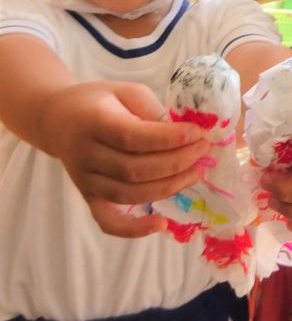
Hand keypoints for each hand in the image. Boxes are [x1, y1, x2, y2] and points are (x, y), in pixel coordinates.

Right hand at [39, 81, 208, 236]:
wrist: (58, 119)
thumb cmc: (100, 101)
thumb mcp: (127, 92)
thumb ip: (152, 110)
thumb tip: (185, 133)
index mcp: (94, 122)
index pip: (132, 137)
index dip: (169, 138)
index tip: (197, 133)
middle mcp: (86, 155)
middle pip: (134, 169)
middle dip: (177, 162)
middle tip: (203, 149)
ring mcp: (85, 180)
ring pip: (129, 194)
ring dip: (169, 187)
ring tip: (196, 171)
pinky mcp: (88, 196)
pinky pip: (108, 221)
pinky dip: (133, 229)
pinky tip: (161, 224)